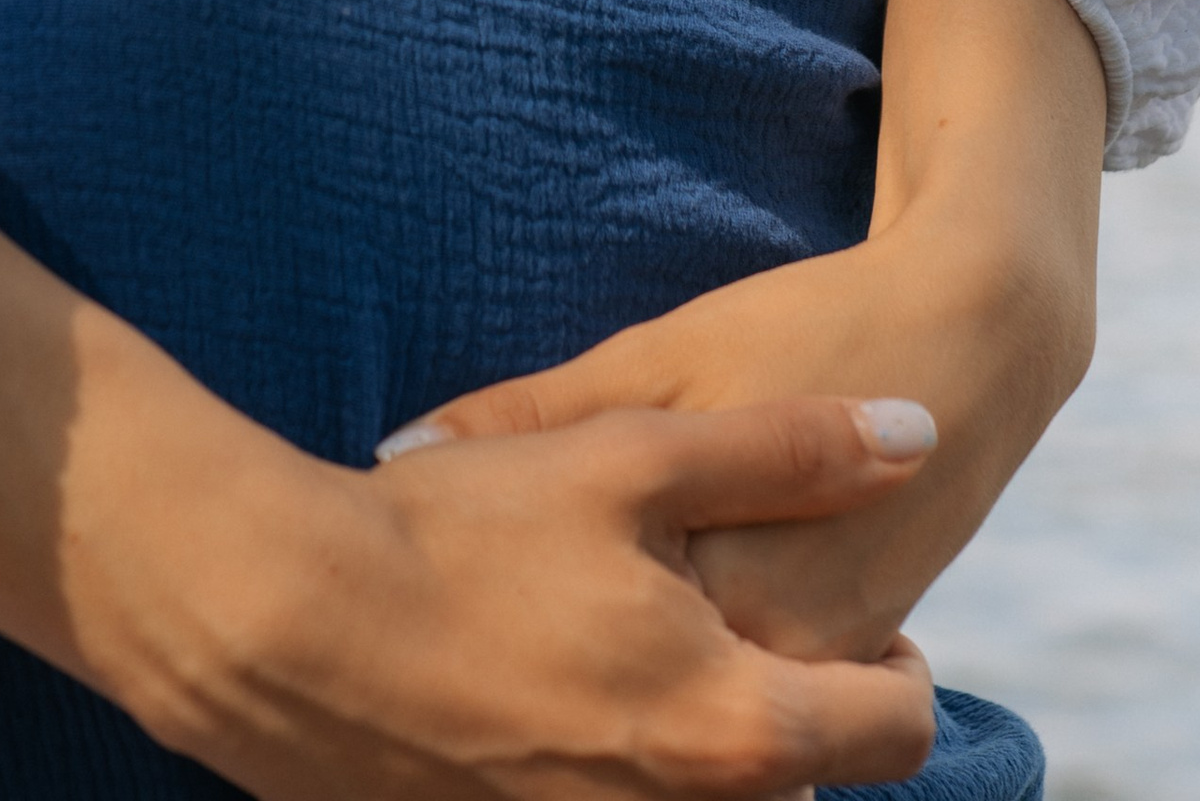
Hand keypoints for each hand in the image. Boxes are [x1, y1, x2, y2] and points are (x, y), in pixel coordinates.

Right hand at [0, 203, 936, 798]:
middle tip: (731, 603)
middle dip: (788, 698)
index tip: (859, 606)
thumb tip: (921, 434)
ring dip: (695, 725)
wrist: (278, 630)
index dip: (895, 659)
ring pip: (700, 790)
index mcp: (733, 730)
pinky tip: (548, 670)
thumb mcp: (634, 454)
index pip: (895, 729)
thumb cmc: (461, 534)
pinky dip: (608, 751)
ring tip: (634, 628)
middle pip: (797, 774)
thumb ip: (790, 452)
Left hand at [394, 0, 1106, 665]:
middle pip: (640, 703)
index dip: (493, 655)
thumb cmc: (797, 326)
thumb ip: (536, 418)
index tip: (443, 630)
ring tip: (558, 632)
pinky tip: (655, 616)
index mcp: (709, 578)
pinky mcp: (860, 639)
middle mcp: (775, 642)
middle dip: (561, 678)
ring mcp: (825, 652)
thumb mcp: (653, 361)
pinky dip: (713, 671)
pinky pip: (771, 692)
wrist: (973, 336)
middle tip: (491, 631)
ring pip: (710, 714)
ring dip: (638, 684)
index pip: (568, 661)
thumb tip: (400, 451)